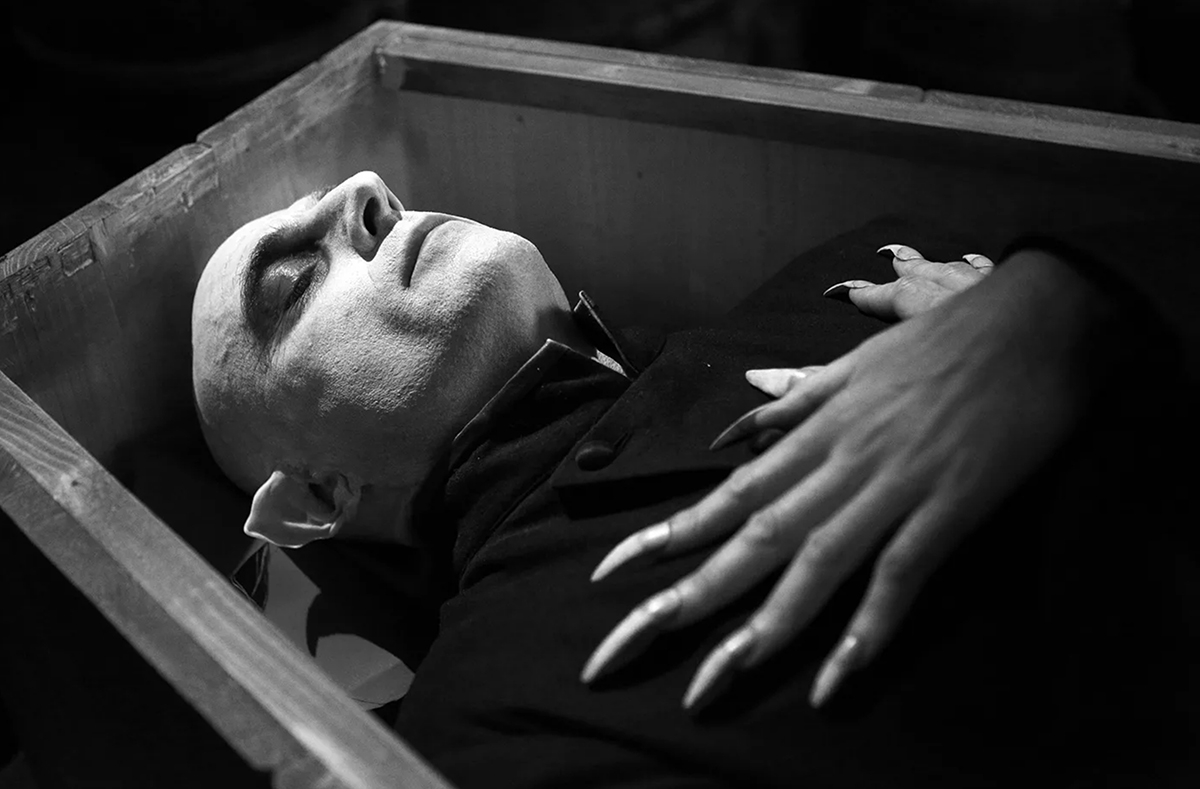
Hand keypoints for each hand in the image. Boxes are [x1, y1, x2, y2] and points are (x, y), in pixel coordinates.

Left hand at [582, 249, 1111, 710]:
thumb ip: (794, 402)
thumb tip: (735, 433)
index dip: (666, 537)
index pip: (726, 495)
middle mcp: (840, 462)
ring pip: (816, 561)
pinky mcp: (952, 506)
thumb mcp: (855, 365)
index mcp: (816, 431)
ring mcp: (894, 485)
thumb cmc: (944, 339)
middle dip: (687, 596)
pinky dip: (869, 626)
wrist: (1036, 318)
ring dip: (765, 624)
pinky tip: (836, 678)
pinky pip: (903, 573)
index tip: (609, 574)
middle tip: (623, 647)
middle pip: (753, 538)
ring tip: (713, 678)